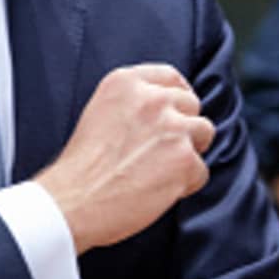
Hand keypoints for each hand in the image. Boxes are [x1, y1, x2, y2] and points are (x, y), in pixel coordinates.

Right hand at [35, 63, 214, 252]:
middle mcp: (153, 99)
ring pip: (204, 132)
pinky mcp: (184, 159)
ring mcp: (172, 127)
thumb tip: (165, 109)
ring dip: (188, 153)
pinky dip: (186, 184)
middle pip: (191, 104)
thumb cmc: (80, 166)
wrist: (74, 201)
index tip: (175, 112)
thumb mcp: (100, 111)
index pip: (170, 77)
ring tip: (160, 170)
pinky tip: (159, 190)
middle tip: (161, 151)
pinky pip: (201, 170)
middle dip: (183, 127)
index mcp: (127, 82)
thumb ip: (133, 103)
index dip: (176, 97)